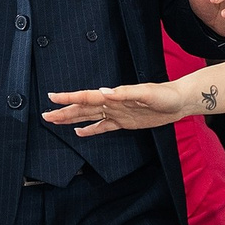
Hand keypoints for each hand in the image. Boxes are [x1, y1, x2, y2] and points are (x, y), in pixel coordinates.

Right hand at [44, 82, 188, 135]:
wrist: (179, 101)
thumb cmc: (165, 95)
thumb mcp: (146, 93)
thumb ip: (125, 93)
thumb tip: (104, 92)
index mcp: (114, 96)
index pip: (87, 97)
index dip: (69, 98)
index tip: (52, 98)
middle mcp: (112, 104)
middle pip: (83, 108)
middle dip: (64, 111)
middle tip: (46, 115)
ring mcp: (117, 113)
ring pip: (89, 117)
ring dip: (72, 119)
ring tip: (55, 121)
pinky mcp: (124, 122)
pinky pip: (102, 127)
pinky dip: (90, 130)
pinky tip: (79, 133)